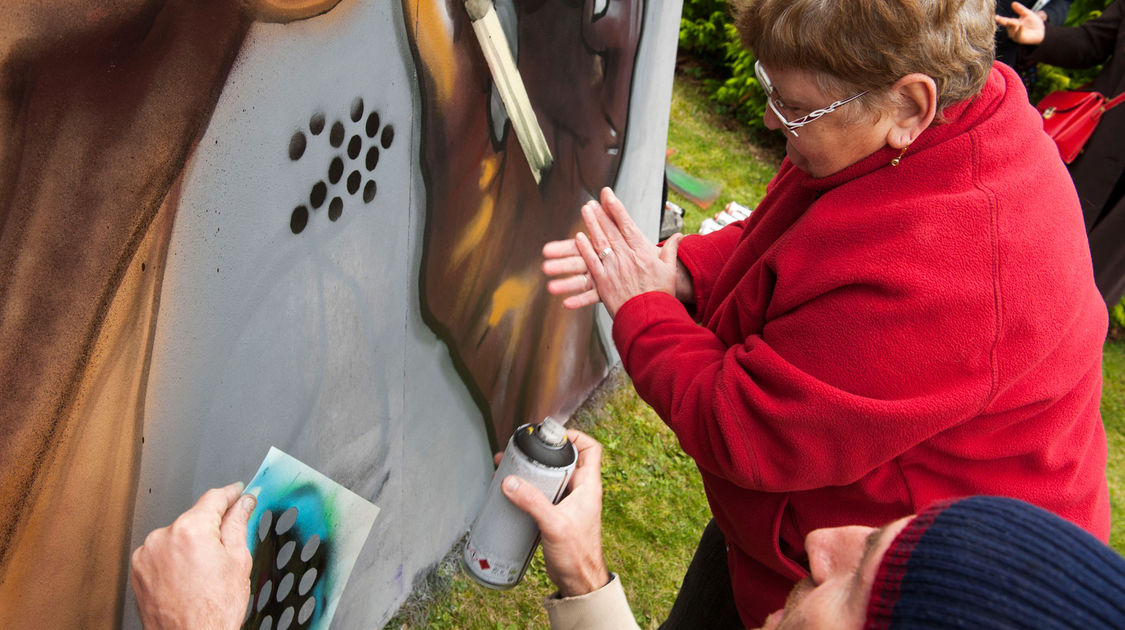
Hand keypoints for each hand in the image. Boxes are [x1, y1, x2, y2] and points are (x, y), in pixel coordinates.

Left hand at [131, 482, 256, 629]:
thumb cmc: (213, 610)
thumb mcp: (238, 561)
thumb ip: (238, 525)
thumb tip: (243, 504)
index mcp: (191, 530)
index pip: (214, 498)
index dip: (231, 493)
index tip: (238, 492)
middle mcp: (163, 536)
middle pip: (195, 518)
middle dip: (212, 527)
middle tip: (227, 549)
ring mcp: (147, 553)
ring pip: (178, 535)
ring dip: (191, 543)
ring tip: (204, 572)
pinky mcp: (138, 568)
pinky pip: (162, 551)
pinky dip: (175, 558)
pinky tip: (188, 577)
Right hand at [501, 430, 609, 597]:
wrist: (579, 582)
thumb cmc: (578, 556)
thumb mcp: (554, 525)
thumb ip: (532, 502)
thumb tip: (510, 482)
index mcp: (588, 486)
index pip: (590, 448)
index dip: (574, 436)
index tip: (552, 435)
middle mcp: (579, 491)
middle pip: (564, 460)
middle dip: (542, 452)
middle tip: (521, 450)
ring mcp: (568, 503)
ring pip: (551, 477)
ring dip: (532, 471)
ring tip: (510, 468)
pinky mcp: (556, 515)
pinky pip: (542, 494)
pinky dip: (528, 489)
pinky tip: (513, 492)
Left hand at [542, 187, 685, 315]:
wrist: (650, 318)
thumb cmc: (661, 295)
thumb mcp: (670, 270)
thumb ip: (671, 251)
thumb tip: (680, 236)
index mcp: (642, 252)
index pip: (627, 224)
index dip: (616, 208)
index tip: (607, 195)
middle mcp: (626, 257)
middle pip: (610, 230)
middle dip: (600, 213)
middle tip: (591, 201)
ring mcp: (613, 269)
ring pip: (600, 242)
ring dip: (591, 225)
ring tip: (584, 211)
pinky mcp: (603, 282)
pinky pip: (592, 262)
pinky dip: (585, 249)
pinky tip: (579, 238)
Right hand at [995, 2, 1045, 44]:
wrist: (1042, 30)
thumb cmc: (1034, 23)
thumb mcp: (1028, 13)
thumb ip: (1020, 9)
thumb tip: (1013, 3)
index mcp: (1013, 23)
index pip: (1004, 20)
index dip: (1000, 19)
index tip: (996, 17)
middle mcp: (1012, 29)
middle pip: (1007, 25)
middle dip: (1007, 22)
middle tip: (1009, 20)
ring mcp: (1015, 35)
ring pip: (1011, 30)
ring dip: (1013, 26)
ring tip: (1017, 22)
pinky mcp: (1020, 39)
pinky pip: (1018, 35)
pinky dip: (1019, 30)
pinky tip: (1021, 25)